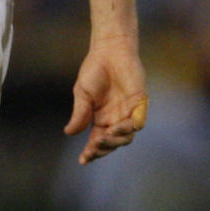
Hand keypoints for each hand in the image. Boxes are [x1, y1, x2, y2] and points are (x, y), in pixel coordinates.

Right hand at [64, 37, 148, 164]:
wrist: (109, 50)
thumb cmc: (94, 70)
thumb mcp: (82, 94)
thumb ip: (80, 113)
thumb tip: (69, 133)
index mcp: (101, 119)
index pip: (97, 142)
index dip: (91, 152)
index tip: (82, 160)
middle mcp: (116, 119)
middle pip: (113, 143)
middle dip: (103, 148)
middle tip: (93, 146)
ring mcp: (129, 112)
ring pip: (127, 137)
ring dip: (116, 141)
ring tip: (104, 136)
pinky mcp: (140, 103)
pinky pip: (138, 122)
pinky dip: (129, 128)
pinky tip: (117, 128)